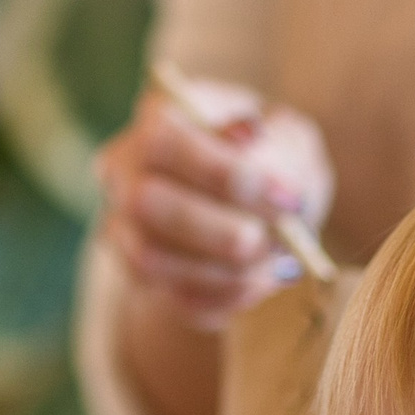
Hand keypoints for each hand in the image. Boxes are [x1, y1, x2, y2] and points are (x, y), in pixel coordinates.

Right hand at [97, 80, 333, 325]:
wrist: (268, 212)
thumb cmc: (278, 161)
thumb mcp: (291, 140)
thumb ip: (276, 140)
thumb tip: (250, 137)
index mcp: (158, 118)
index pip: (162, 140)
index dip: (222, 173)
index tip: (287, 197)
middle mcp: (124, 170)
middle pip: (143, 203)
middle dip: (220, 230)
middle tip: (280, 240)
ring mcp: (124, 226)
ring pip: (150, 258)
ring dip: (225, 269)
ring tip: (279, 263)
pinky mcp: (141, 275)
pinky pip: (172, 296)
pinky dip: (227, 295)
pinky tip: (263, 280)